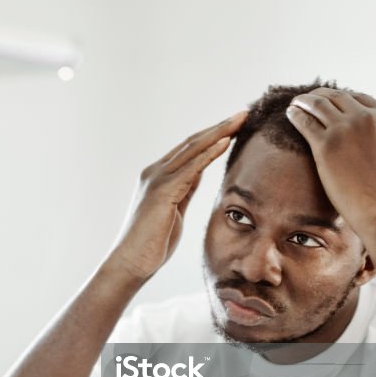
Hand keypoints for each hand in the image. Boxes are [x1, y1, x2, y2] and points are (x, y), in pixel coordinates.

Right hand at [105, 112, 246, 282]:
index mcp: (157, 177)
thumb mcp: (174, 210)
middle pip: (192, 142)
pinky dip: (209, 152)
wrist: (131, 263)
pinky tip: (225, 141)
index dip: (212, 136)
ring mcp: (156, 179)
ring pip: (192, 148)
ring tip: (240, 119)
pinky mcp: (162, 191)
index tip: (235, 126)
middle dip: (219, 127)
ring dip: (219, 132)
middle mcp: (154, 172)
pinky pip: (191, 167)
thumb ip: (184, 190)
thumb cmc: (152, 244)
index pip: (189, 150)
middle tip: (243, 113)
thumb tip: (197, 174)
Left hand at [286, 88, 375, 237]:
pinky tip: (291, 114)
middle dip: (321, 96)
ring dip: (305, 101)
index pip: (360, 98)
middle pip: (338, 97)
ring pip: (319, 104)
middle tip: (308, 99)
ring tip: (296, 103)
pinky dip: (296, 115)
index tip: (331, 102)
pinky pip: (306, 122)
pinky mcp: (326, 144)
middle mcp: (369, 116)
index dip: (342, 100)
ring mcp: (347, 129)